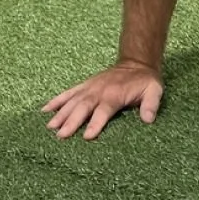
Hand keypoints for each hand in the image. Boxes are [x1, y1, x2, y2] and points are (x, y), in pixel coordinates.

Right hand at [42, 61, 163, 140]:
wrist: (136, 62)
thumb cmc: (145, 82)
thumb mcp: (154, 91)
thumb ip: (151, 105)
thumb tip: (148, 119)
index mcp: (114, 95)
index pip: (103, 111)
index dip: (96, 123)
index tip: (87, 137)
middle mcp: (99, 91)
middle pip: (83, 107)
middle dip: (71, 121)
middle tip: (60, 136)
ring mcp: (89, 88)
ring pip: (72, 101)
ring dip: (60, 113)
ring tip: (49, 127)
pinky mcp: (84, 86)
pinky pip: (68, 93)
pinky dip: (56, 101)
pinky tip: (44, 110)